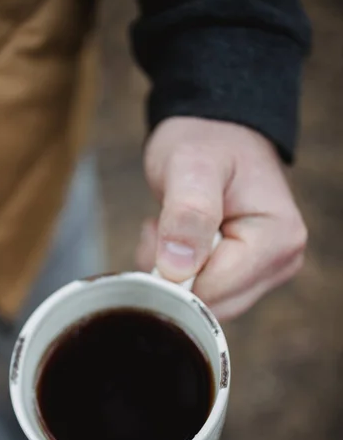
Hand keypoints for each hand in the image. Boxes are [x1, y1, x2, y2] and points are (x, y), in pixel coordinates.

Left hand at [137, 117, 306, 319]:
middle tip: (163, 225)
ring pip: (203, 304)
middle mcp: (281, 261)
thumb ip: (187, 213)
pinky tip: (179, 239)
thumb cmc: (205, 143)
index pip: (215, 290)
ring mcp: (265, 271)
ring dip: (172, 270)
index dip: (175, 272)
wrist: (214, 135)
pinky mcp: (246, 274)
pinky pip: (202, 294)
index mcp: (278, 238)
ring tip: (171, 226)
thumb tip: (178, 270)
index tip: (159, 231)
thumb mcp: (190, 165)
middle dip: (173, 273)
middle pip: (211, 304)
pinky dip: (178, 272)